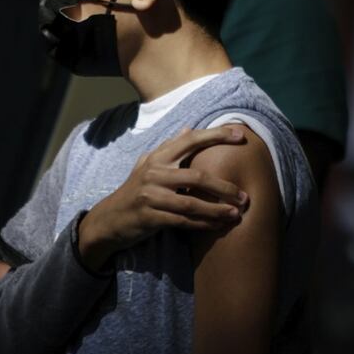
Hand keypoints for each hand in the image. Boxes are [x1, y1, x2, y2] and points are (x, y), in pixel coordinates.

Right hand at [78, 126, 250, 271]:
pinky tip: (216, 226)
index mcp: (157, 157)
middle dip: (223, 187)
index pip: (190, 140)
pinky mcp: (150, 217)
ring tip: (236, 214)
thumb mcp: (147, 164)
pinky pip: (182, 221)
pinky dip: (202, 224)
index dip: (216, 135)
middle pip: (196, 177)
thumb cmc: (134, 190)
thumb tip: (188, 128)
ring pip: (191, 203)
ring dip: (217, 210)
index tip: (240, 135)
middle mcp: (154, 173)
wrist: (109, 218)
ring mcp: (151, 196)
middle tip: (244, 196)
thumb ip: (168, 147)